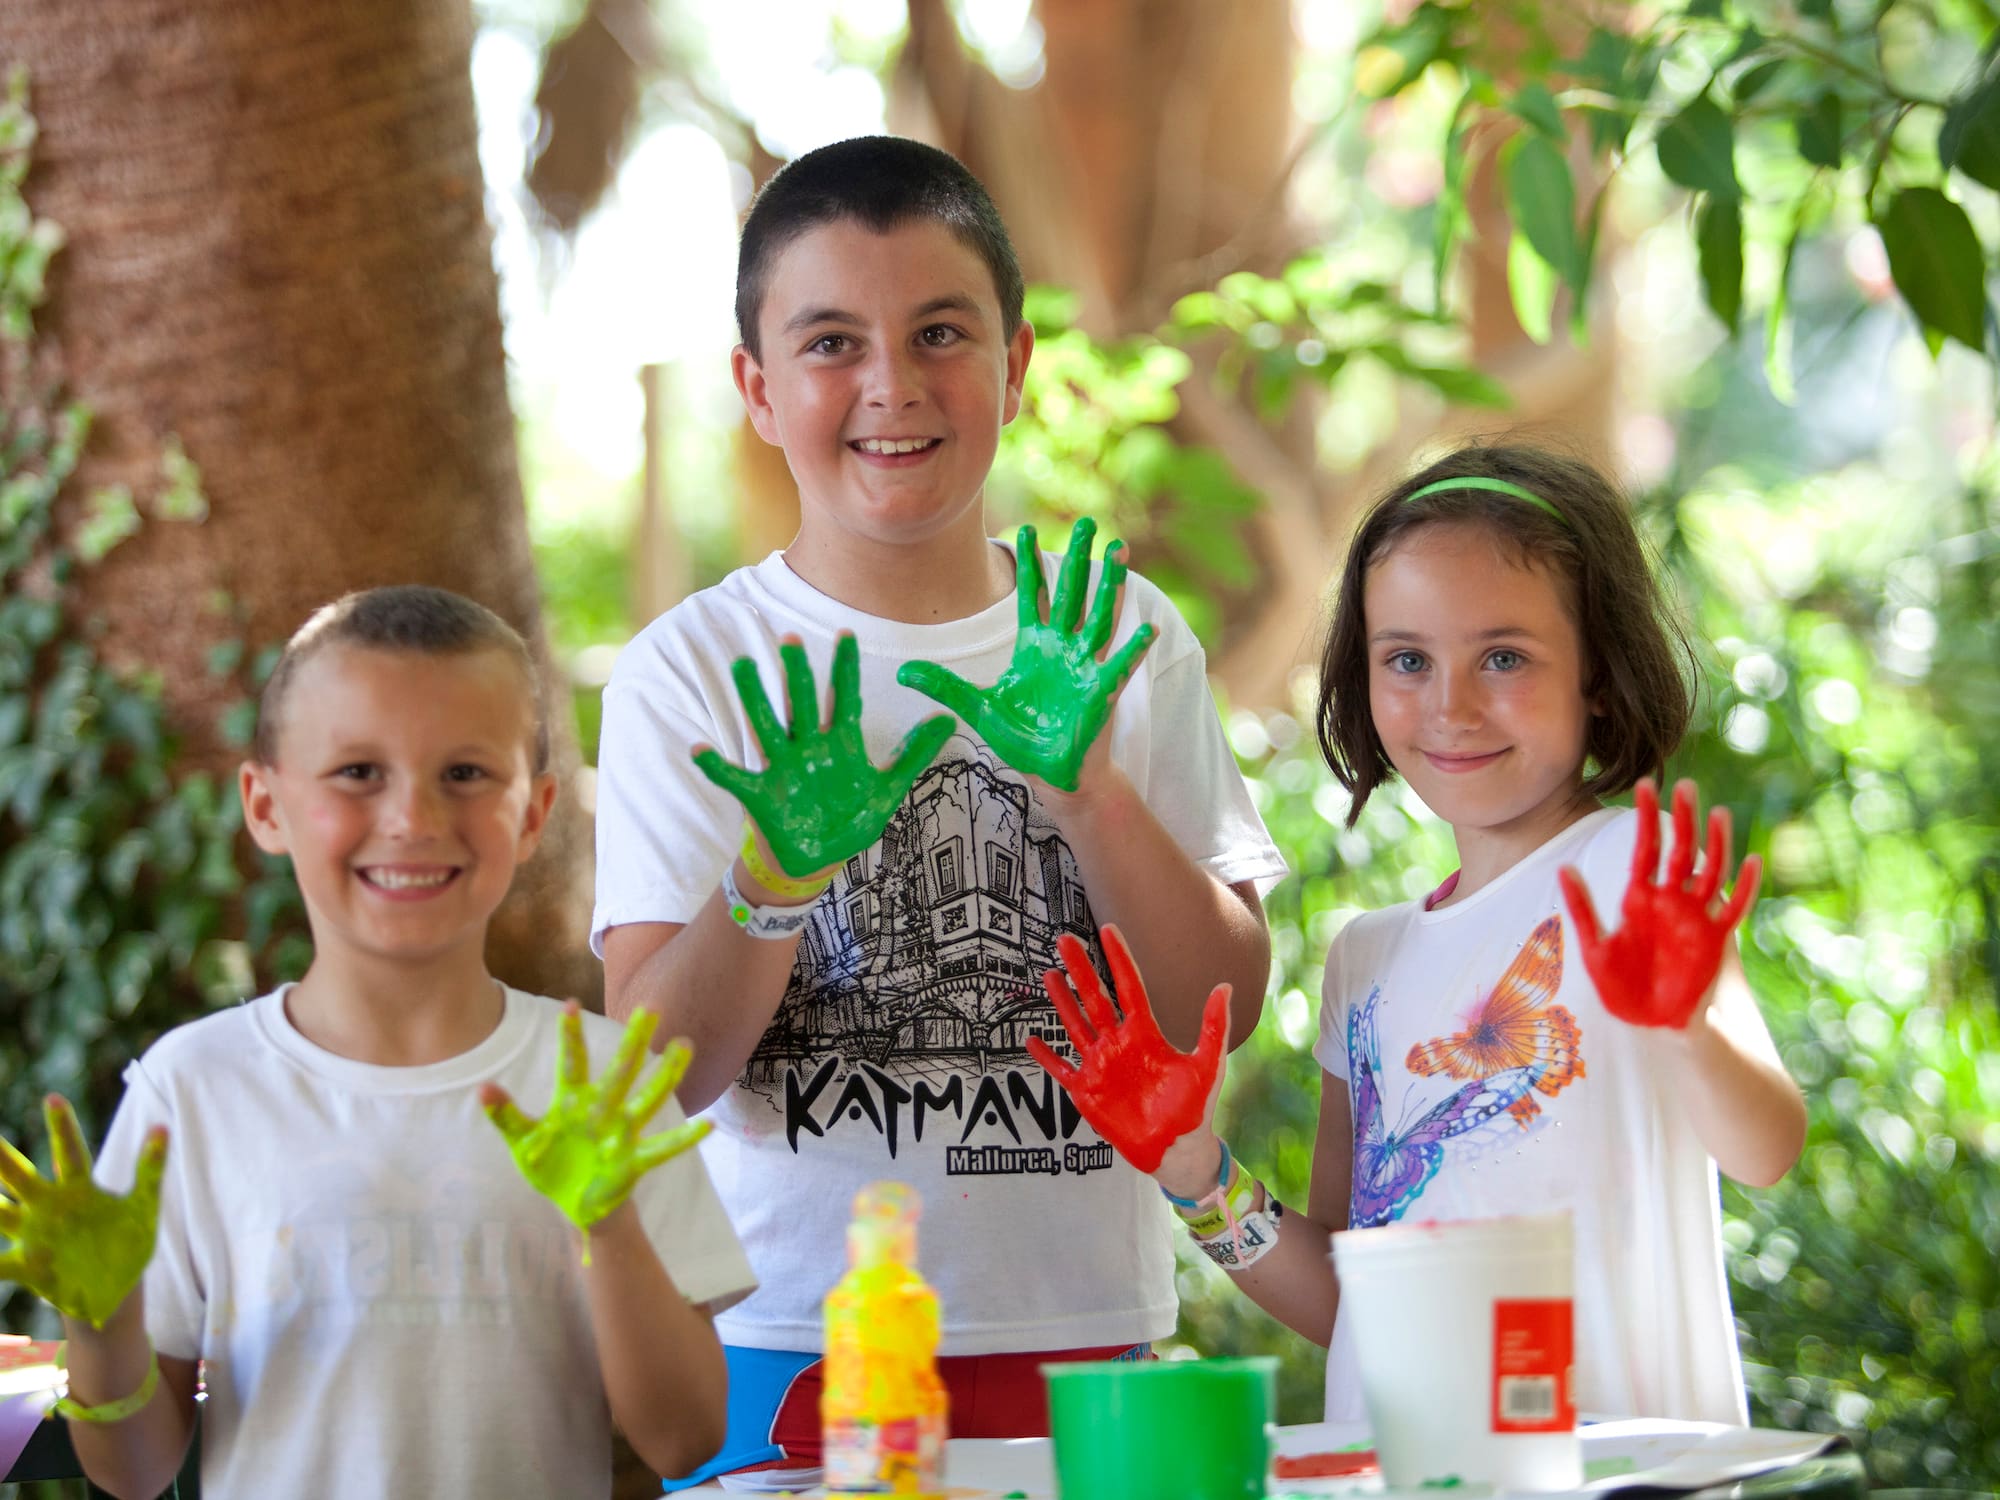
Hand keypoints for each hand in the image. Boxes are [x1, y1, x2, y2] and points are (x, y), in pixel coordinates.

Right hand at [0, 1095, 165, 1328]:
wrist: (112, 1289)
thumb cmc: (127, 1241)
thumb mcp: (143, 1207)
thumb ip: (150, 1170)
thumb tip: (162, 1126)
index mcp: (79, 1189)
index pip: (70, 1153)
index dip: (61, 1127)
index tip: (52, 1097)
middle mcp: (49, 1207)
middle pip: (19, 1177)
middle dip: (1, 1158)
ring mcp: (33, 1235)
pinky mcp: (25, 1266)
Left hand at [482, 1006, 711, 1232]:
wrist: (574, 1202)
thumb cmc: (550, 1163)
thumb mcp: (522, 1141)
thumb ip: (505, 1116)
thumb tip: (482, 1089)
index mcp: (572, 1102)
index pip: (572, 1063)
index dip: (571, 1036)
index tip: (570, 1002)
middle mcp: (602, 1109)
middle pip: (620, 1071)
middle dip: (633, 1042)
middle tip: (650, 1009)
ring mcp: (622, 1132)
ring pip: (648, 1098)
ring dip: (666, 1074)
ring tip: (683, 1045)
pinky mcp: (634, 1160)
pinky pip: (663, 1147)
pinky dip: (685, 1139)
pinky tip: (708, 1125)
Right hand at [694, 633, 953, 880]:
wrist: (818, 860)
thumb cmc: (850, 820)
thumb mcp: (888, 788)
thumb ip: (914, 754)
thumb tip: (947, 719)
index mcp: (840, 743)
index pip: (844, 698)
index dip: (845, 668)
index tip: (846, 634)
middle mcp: (809, 748)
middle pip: (803, 703)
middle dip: (798, 673)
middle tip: (792, 639)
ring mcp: (783, 769)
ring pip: (767, 727)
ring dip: (755, 699)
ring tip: (743, 666)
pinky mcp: (761, 795)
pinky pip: (734, 778)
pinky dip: (715, 766)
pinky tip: (699, 749)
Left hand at [897, 519, 1156, 792]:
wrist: (1051, 772)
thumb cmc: (1020, 738)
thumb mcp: (976, 708)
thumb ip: (943, 685)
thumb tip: (901, 672)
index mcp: (1034, 646)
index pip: (1031, 595)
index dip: (1029, 563)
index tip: (1025, 529)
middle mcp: (1062, 648)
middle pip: (1070, 593)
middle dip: (1077, 558)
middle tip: (1085, 521)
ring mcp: (1085, 666)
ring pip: (1099, 616)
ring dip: (1111, 585)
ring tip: (1119, 549)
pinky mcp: (1101, 692)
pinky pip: (1119, 666)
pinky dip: (1134, 649)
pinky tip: (1146, 629)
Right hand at [1024, 924, 1229, 1173]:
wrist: (1178, 1150)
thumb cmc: (1195, 1108)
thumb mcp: (1207, 1064)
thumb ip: (1213, 1027)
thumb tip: (1225, 986)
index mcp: (1145, 1034)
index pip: (1128, 987)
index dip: (1119, 959)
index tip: (1109, 930)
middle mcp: (1119, 1043)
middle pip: (1095, 998)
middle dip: (1081, 969)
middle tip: (1064, 939)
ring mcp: (1100, 1065)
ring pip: (1075, 1026)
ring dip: (1062, 1001)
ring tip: (1050, 974)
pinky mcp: (1087, 1091)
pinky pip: (1061, 1070)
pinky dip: (1046, 1057)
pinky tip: (1031, 1040)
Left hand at [1559, 778, 1762, 1029]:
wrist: (1650, 1023)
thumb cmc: (1619, 987)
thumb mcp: (1593, 948)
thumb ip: (1582, 909)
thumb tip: (1563, 868)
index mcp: (1638, 897)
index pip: (1643, 848)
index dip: (1645, 817)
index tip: (1644, 785)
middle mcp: (1669, 900)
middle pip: (1678, 851)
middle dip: (1683, 820)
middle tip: (1685, 785)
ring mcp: (1694, 917)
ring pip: (1710, 871)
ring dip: (1716, 844)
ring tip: (1719, 813)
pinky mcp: (1715, 939)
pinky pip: (1733, 908)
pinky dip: (1743, 887)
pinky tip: (1751, 862)